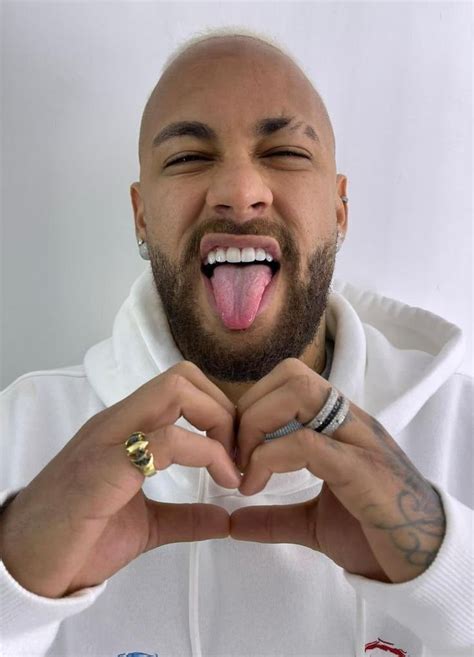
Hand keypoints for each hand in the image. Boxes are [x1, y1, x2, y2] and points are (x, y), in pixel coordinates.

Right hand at [0, 362, 240, 597]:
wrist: (23, 567)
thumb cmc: (79, 541)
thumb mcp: (145, 526)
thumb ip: (183, 516)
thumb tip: (224, 517)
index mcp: (125, 429)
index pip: (179, 386)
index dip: (219, 411)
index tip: (235, 455)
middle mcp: (118, 422)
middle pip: (182, 377)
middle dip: (222, 409)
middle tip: (236, 455)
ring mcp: (108, 439)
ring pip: (173, 392)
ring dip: (218, 424)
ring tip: (231, 470)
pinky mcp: (104, 466)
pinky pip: (164, 440)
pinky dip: (206, 455)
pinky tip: (218, 484)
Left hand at [230, 358, 445, 582]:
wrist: (425, 563)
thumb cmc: (374, 536)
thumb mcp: (313, 523)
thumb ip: (275, 517)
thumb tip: (232, 523)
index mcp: (339, 426)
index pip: (291, 380)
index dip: (252, 406)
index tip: (234, 451)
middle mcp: (350, 422)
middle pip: (292, 375)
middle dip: (250, 409)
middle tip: (235, 455)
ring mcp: (359, 441)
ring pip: (301, 393)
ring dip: (258, 424)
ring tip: (246, 468)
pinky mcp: (362, 470)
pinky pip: (308, 443)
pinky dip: (269, 459)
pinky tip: (255, 489)